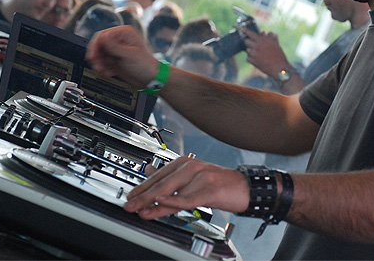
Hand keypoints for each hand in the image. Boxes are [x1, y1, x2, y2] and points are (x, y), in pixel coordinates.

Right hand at [86, 25, 158, 87]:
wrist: (150, 79)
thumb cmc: (145, 65)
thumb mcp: (129, 55)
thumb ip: (115, 47)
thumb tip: (102, 37)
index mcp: (124, 33)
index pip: (103, 35)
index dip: (96, 45)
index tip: (93, 56)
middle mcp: (119, 39)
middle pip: (99, 45)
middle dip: (97, 57)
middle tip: (98, 67)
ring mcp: (116, 50)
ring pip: (100, 55)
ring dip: (100, 64)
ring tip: (105, 72)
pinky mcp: (114, 59)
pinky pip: (103, 62)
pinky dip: (104, 68)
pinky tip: (109, 73)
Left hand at [123, 156, 249, 219]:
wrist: (244, 187)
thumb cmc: (218, 184)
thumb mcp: (192, 178)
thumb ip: (171, 177)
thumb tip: (149, 173)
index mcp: (184, 163)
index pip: (158, 175)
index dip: (142, 187)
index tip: (129, 196)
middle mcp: (190, 167)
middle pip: (162, 183)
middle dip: (143, 196)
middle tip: (129, 205)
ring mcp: (200, 177)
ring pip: (172, 191)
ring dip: (154, 202)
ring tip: (140, 210)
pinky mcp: (210, 189)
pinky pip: (188, 198)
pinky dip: (174, 201)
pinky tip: (162, 203)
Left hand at [243, 28, 291, 77]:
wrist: (279, 68)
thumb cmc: (279, 55)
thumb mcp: (276, 44)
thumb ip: (270, 37)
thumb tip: (264, 32)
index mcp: (263, 41)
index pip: (251, 34)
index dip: (245, 30)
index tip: (241, 28)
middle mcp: (257, 46)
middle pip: (246, 41)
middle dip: (249, 43)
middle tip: (254, 45)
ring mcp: (255, 54)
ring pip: (247, 50)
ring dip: (251, 52)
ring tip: (258, 54)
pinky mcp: (253, 61)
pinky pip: (248, 58)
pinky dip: (251, 59)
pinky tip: (258, 60)